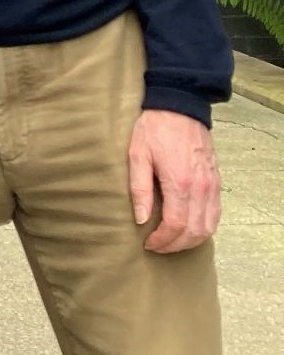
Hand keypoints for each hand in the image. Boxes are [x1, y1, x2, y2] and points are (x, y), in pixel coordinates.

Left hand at [128, 108, 221, 253]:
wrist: (180, 107)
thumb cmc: (154, 129)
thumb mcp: (137, 155)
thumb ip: (138, 188)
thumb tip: (140, 218)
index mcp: (179, 183)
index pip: (175, 225)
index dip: (162, 240)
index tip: (147, 243)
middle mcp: (201, 188)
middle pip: (194, 232)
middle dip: (175, 245)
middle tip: (157, 246)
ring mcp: (212, 185)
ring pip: (209, 227)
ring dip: (191, 240)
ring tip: (171, 241)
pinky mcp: (216, 181)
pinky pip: (215, 214)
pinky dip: (204, 228)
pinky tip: (188, 228)